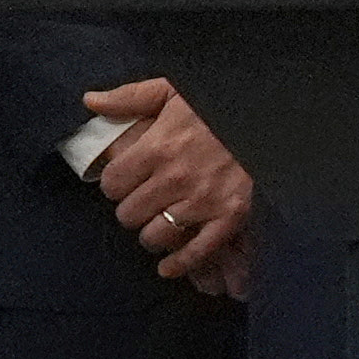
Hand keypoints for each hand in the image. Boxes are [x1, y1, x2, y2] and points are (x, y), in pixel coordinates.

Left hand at [81, 79, 257, 294]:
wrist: (269, 117)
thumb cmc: (218, 102)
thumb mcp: (173, 90)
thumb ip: (130, 96)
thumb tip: (90, 101)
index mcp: (157, 147)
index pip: (111, 184)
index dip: (114, 184)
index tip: (123, 182)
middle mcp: (175, 179)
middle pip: (129, 214)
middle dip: (131, 209)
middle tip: (141, 202)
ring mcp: (203, 202)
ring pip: (154, 237)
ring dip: (152, 233)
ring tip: (157, 224)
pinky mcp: (229, 217)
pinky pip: (196, 253)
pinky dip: (178, 264)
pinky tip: (167, 268)